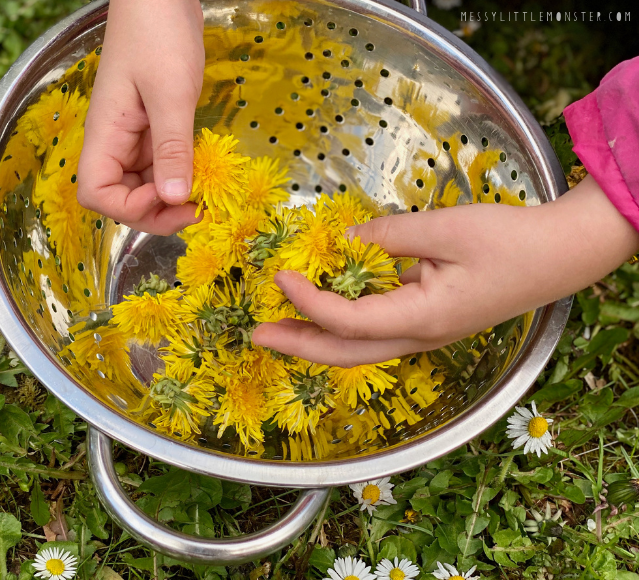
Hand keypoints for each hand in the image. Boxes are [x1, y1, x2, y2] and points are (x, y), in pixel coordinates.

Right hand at [77, 0, 204, 234]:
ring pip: (145, 185)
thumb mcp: (171, 93)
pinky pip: (162, 164)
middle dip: (156, 212)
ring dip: (171, 198)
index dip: (129, 209)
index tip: (168, 199)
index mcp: (105, 133)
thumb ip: (172, 148)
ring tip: (204, 196)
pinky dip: (180, 175)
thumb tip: (174, 199)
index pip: (97, 193)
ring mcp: (134, 135)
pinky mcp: (154, 127)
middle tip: (197, 210)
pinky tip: (203, 174)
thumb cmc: (158, 33)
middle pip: (122, 197)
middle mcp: (115, 141)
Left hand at [252, 175, 638, 365]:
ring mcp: (424, 333)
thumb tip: (346, 239)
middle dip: (298, 343)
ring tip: (279, 324)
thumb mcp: (444, 229)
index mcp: (423, 318)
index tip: (279, 276)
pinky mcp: (429, 320)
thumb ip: (388, 235)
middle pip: (345, 353)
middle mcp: (419, 336)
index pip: (348, 321)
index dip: (308, 301)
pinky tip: (325, 306)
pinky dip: (343, 322)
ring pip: (359, 347)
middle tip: (257, 333)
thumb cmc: (510, 241)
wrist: (560, 255)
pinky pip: (376, 330)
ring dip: (316, 337)